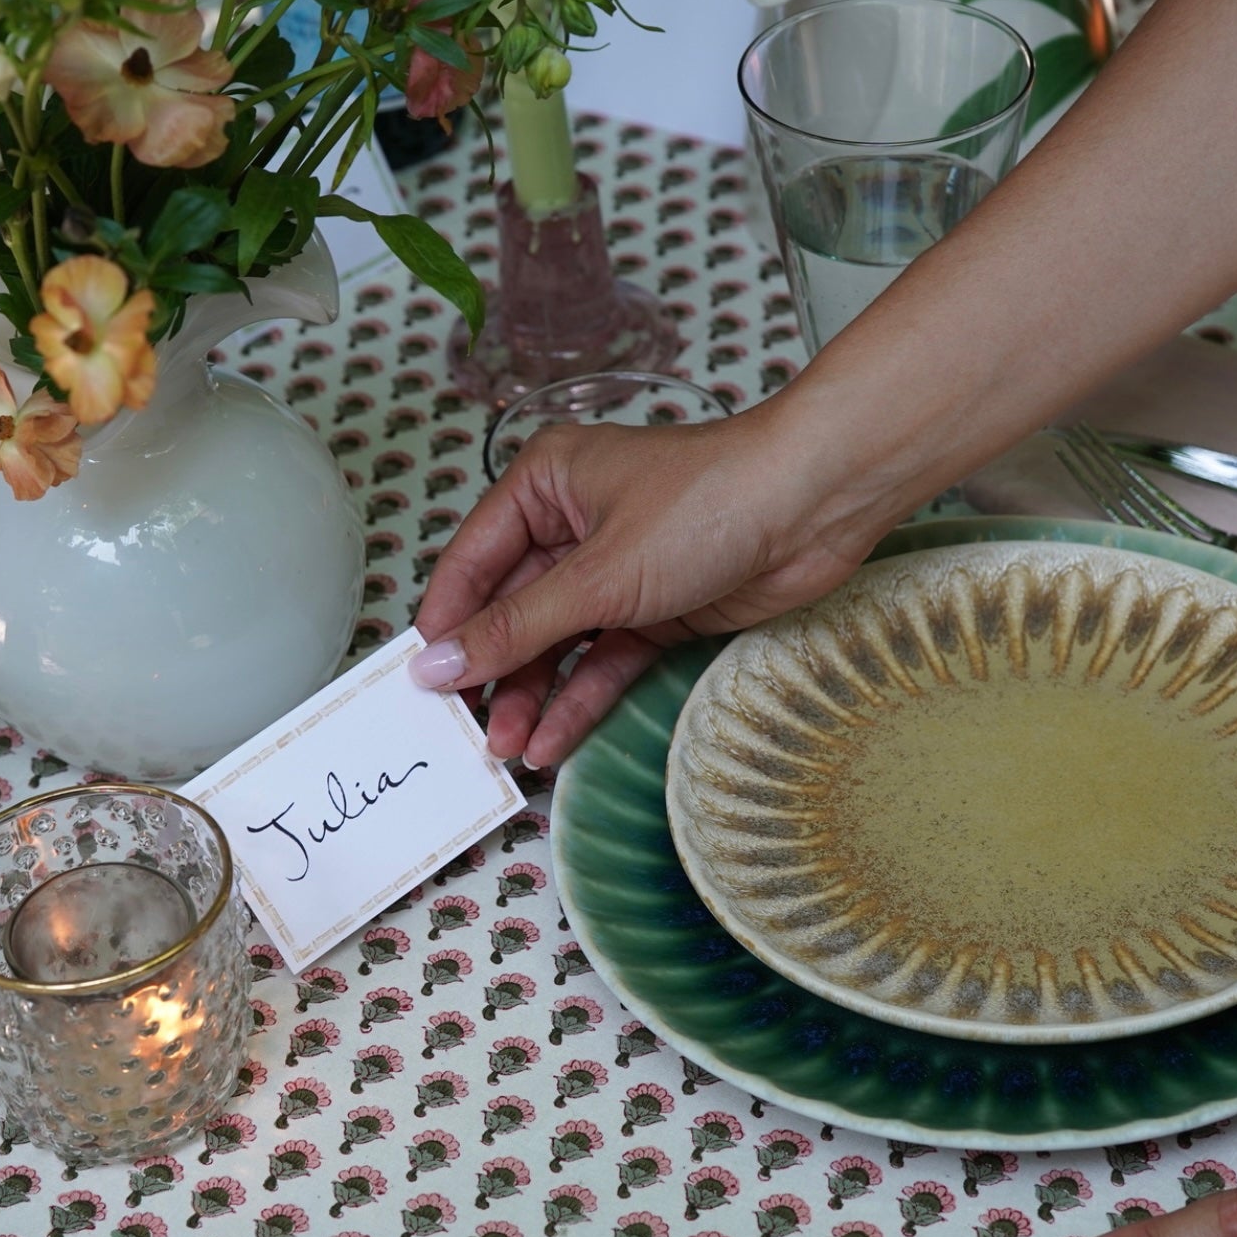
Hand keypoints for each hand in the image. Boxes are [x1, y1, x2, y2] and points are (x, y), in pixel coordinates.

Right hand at [409, 404, 906, 766]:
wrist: (816, 504)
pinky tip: (553, 740)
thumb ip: (517, 627)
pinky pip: (603, 661)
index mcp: (543, 484)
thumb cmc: (707, 502)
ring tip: (507, 751)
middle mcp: (572, 524)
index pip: (472, 563)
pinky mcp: (657, 610)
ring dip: (533, 695)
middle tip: (465, 735)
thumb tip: (439, 664)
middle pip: (512, 610)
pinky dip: (579, 699)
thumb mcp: (598, 573)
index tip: (420, 686)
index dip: (447, 626)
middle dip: (492, 674)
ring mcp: (616, 571)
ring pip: (557, 643)